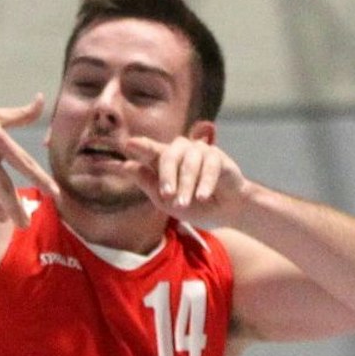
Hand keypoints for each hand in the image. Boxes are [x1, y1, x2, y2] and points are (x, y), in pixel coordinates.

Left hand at [123, 135, 249, 223]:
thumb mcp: (168, 202)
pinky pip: (210, 166)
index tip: (128, 144)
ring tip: (185, 204)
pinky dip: (205, 183)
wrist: (227, 212)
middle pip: (169, 155)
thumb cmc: (195, 205)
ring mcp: (199, 152)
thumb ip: (148, 184)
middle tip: (167, 195)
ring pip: (189, 162)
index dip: (140, 146)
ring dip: (186, 184)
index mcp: (164, 161)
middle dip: (167, 177)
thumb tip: (127, 166)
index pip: (150, 150)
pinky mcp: (218, 156)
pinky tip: (202, 197)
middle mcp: (181, 152)